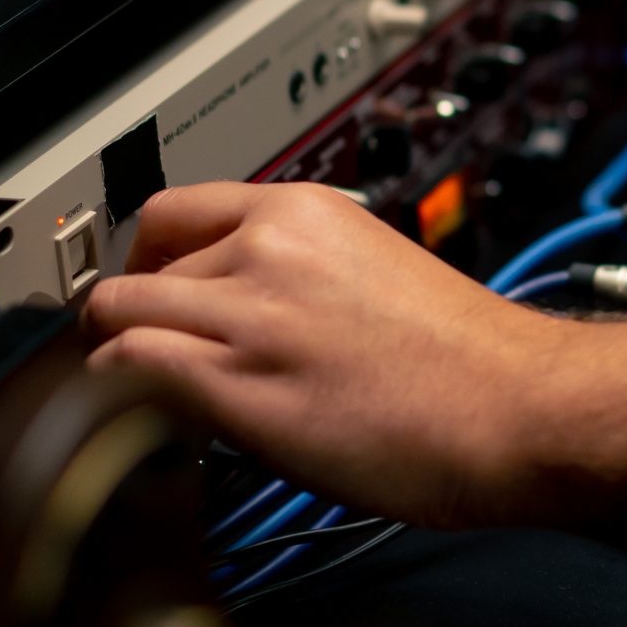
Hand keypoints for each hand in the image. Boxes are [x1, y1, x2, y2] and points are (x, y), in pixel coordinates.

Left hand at [82, 182, 572, 529]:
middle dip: (132, 309)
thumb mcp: (379, 273)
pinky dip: (110, 392)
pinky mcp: (236, 382)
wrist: (516, 406)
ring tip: (126, 390)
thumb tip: (254, 312)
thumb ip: (307, 275)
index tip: (147, 284)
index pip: (178, 209)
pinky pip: (126, 369)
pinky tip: (129, 417)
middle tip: (133, 347)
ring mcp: (248, 312)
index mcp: (309, 211)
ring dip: (114, 354)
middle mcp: (270, 247)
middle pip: (143, 261)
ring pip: (120, 312)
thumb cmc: (473, 363)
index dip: (151, 255)